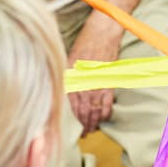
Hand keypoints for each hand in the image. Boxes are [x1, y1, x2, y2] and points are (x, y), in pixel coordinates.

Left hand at [67, 13, 122, 134]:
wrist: (103, 31)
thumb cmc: (84, 42)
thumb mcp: (68, 57)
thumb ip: (65, 76)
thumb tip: (57, 91)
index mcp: (71, 76)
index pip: (69, 103)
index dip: (69, 117)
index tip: (67, 127)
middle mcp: (83, 82)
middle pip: (81, 109)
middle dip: (81, 124)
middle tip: (81, 134)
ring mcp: (97, 82)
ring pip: (93, 109)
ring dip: (92, 121)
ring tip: (90, 130)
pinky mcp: (109, 81)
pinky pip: (107, 102)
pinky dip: (104, 112)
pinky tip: (102, 119)